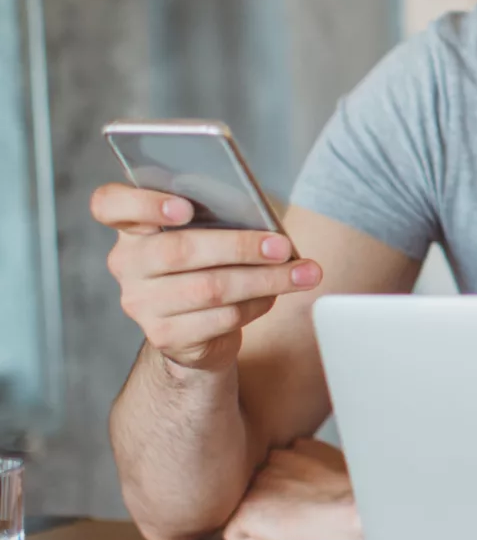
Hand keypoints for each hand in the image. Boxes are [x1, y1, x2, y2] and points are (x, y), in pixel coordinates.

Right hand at [95, 183, 321, 372]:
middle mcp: (127, 264)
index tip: (183, 207)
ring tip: (304, 273)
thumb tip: (262, 217)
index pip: (109, 205)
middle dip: (239, 247)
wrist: (199, 327)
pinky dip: (256, 305)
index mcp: (133, 227)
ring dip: (264, 279)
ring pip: (208, 288)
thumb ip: (221, 214)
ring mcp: (141, 303)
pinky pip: (219, 318)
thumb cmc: (211, 262)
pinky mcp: (164, 335)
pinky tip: (275, 295)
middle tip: (282, 246)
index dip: (141, 203)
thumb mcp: (211, 231)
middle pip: (177, 251)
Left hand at [223, 439, 363, 539]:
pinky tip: (285, 537)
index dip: (290, 497)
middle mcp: (271, 458)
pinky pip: (236, 535)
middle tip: (307, 517)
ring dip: (265, 523)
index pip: (275, 475)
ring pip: (246, 512)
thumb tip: (309, 488)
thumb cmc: (362, 500)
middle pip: (258, 493)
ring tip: (299, 527)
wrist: (363, 511)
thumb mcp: (338, 470)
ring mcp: (256, 483)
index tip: (313, 504)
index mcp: (295, 447)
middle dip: (274, 508)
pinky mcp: (247, 510)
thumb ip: (314, 470)